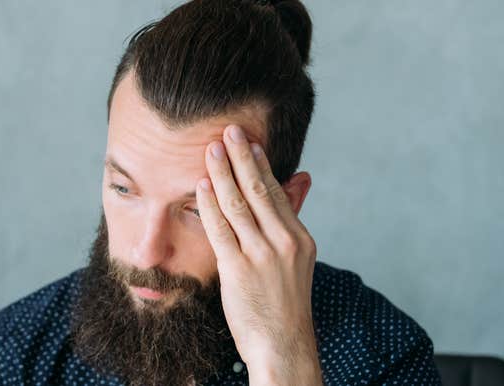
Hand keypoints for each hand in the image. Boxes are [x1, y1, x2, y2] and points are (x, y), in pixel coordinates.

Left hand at [195, 124, 321, 384]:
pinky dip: (209, 205)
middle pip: (259, 190)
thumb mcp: (297, 259)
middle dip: (241, 157)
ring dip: (222, 173)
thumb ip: (292, 217)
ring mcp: (262, 255)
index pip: (277, 192)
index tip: (248, 141)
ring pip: (238, 205)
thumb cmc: (285, 304)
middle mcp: (285, 242)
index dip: (261, 164)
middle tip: (229, 129)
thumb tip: (302, 178)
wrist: (283, 345)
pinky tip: (200, 186)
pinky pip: (220, 229)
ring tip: (210, 149)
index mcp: (300, 238)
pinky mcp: (239, 270)